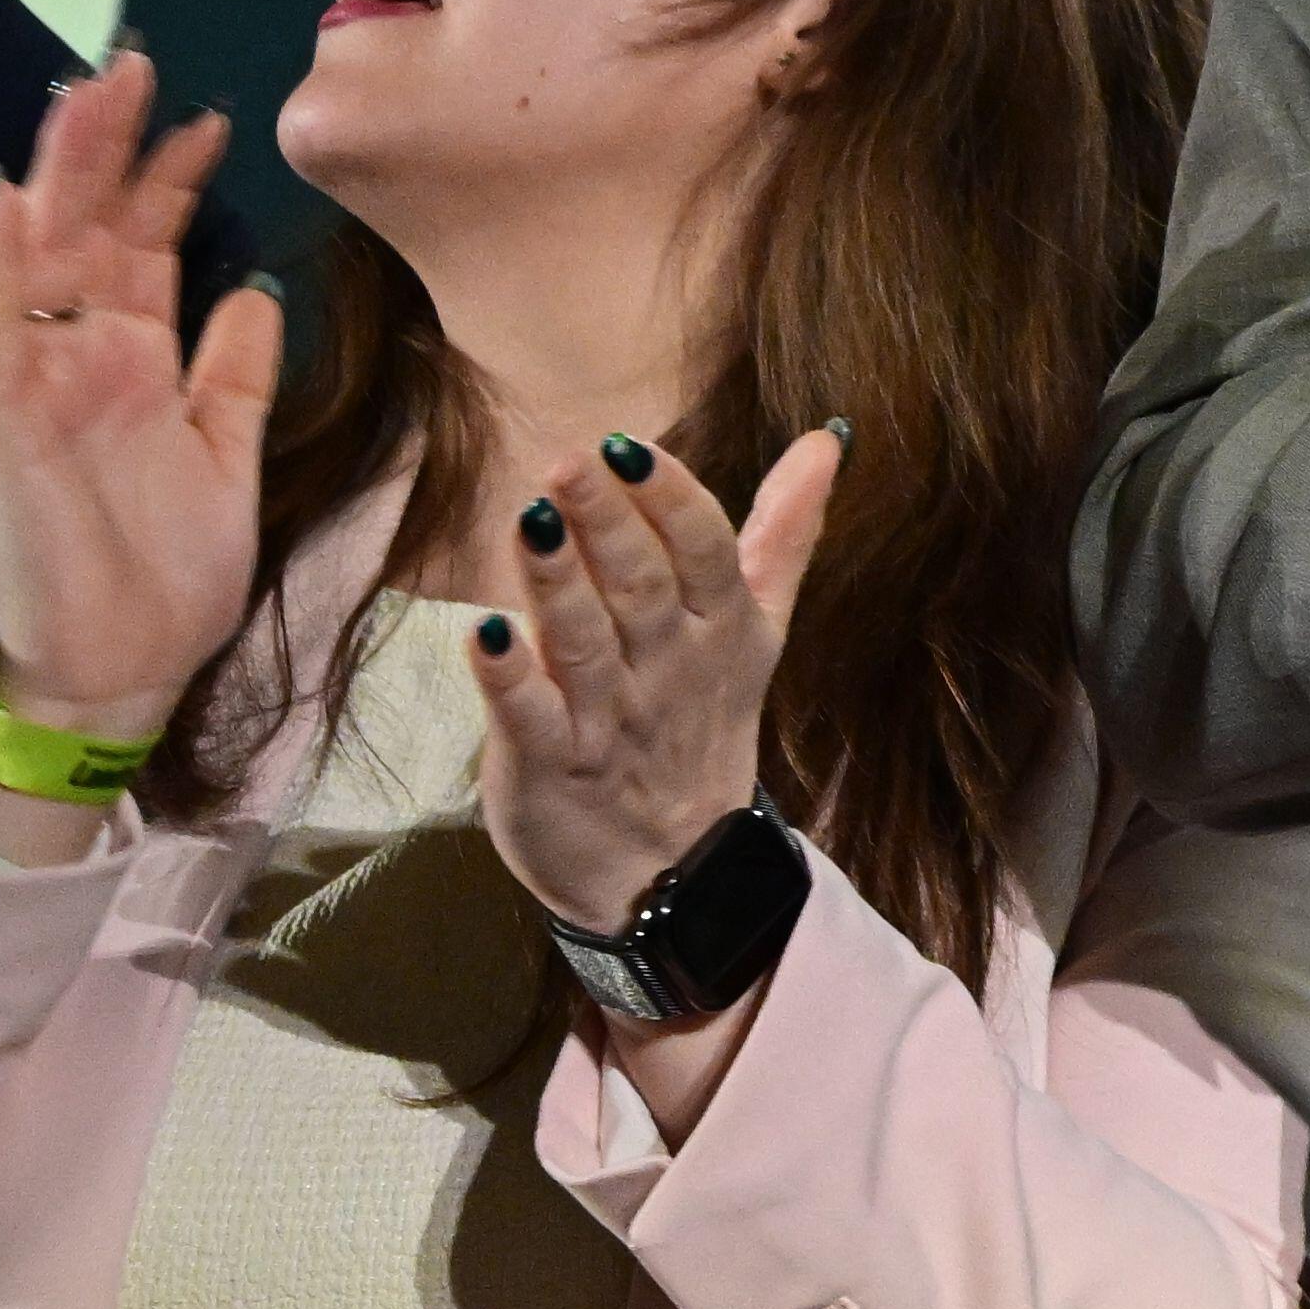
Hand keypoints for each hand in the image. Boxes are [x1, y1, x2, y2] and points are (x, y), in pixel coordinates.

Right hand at [0, 50, 281, 738]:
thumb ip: (236, 373)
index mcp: (138, 361)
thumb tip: (255, 290)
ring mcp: (42, 382)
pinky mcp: (8, 419)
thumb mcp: (229, 453)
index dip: (171, 181)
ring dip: (59, 178)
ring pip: (42, 257)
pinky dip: (5, 267)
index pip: (150, 247)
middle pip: (91, 230)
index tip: (207, 116)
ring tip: (81, 99)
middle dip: (108, 149)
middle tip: (133, 65)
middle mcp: (85, 357)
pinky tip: (13, 205)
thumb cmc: (174, 567)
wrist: (129, 661)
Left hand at [467, 423, 838, 939]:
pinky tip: (485, 632)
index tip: (628, 448)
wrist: (674, 868)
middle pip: (643, 587)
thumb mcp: (758, 631)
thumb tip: (824, 440)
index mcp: (723, 631)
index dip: (669, 500)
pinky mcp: (552, 765)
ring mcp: (612, 720)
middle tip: (572, 461)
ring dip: (559, 583)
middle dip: (609, 524)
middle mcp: (670, 670)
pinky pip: (531, 718)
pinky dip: (509, 677)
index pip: (706, 552)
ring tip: (533, 522)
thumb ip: (784, 535)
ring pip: (585, 643)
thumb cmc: (701, 726)